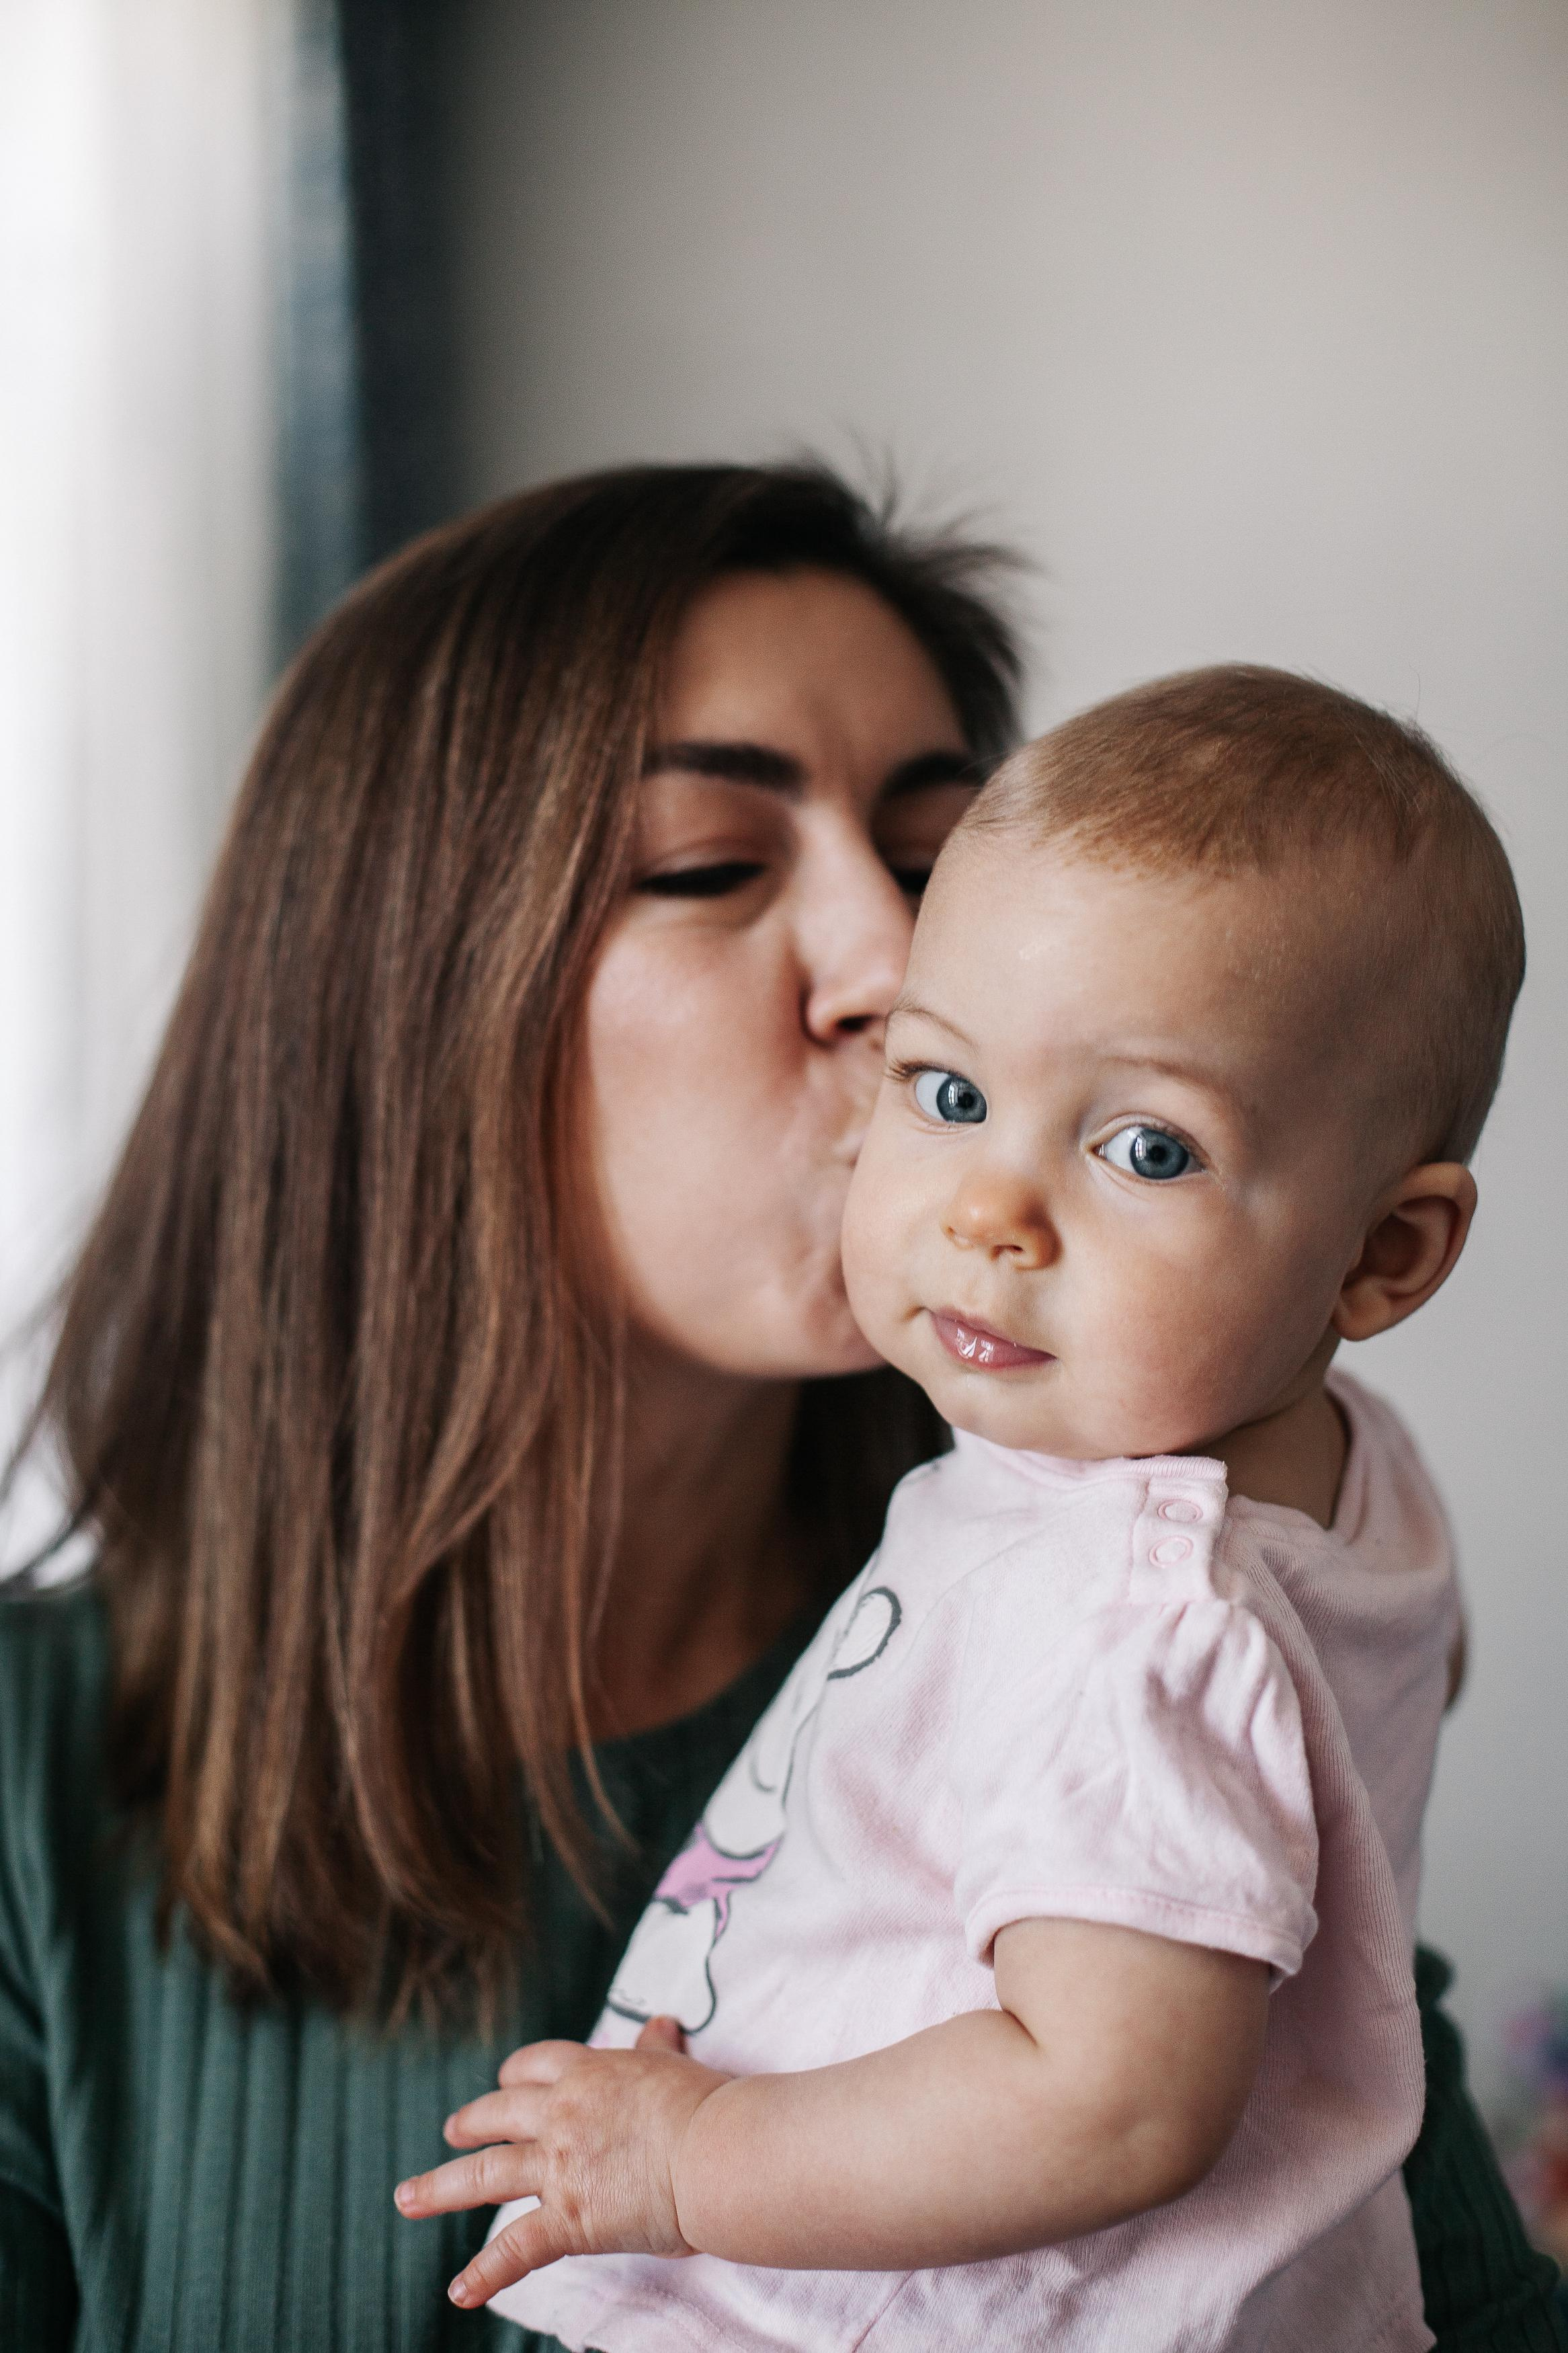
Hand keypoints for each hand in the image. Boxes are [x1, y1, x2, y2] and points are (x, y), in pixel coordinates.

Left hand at [393, 2017, 729, 2308]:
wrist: (717, 2152)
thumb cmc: (708, 2107)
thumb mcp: (674, 2067)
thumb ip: (657, 2049)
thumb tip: (661, 2024)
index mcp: (590, 2074)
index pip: (536, 2067)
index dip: (514, 2076)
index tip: (503, 2082)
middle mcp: (563, 2115)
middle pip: (498, 2113)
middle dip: (470, 2123)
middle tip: (451, 2132)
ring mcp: (560, 2166)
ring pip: (487, 2174)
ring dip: (441, 2186)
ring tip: (408, 2197)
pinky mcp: (569, 2218)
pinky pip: (517, 2248)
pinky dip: (485, 2273)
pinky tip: (459, 2291)